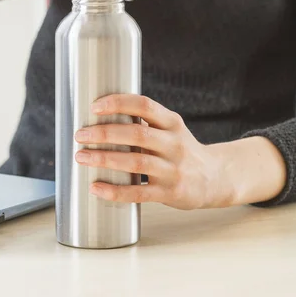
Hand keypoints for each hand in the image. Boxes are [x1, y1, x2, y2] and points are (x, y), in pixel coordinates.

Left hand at [75, 94, 226, 209]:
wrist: (215, 178)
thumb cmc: (181, 150)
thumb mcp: (171, 129)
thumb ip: (145, 122)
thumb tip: (101, 116)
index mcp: (172, 122)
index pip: (144, 105)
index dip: (118, 103)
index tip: (94, 106)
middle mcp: (174, 143)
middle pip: (136, 133)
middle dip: (104, 133)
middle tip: (80, 134)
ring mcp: (173, 169)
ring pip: (136, 162)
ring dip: (104, 159)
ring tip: (81, 157)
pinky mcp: (171, 193)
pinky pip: (139, 192)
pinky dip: (115, 191)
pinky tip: (95, 188)